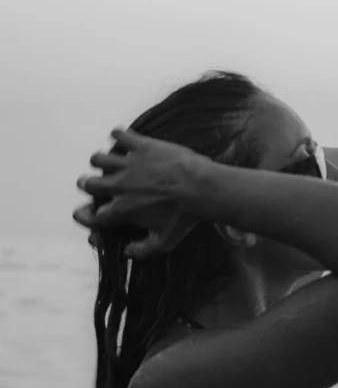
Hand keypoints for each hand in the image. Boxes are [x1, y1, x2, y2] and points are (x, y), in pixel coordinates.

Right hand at [74, 127, 208, 257]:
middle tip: (93, 182)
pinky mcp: (141, 146)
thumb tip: (127, 252)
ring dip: (100, 161)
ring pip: (99, 158)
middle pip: (88, 183)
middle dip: (88, 184)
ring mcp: (128, 164)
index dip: (87, 215)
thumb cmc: (183, 217)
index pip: (91, 215)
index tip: (90, 213)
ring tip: (107, 161)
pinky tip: (122, 138)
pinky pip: (120, 136)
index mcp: (121, 210)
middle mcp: (118, 186)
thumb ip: (142, 250)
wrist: (200, 189)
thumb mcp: (164, 242)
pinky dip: (118, 136)